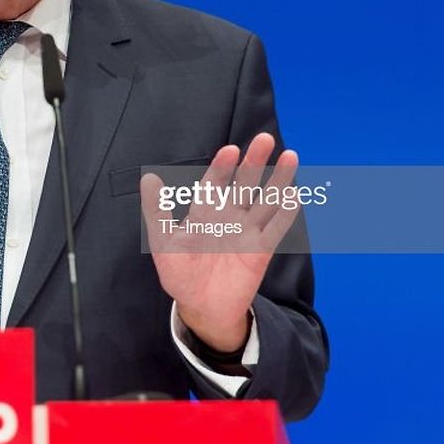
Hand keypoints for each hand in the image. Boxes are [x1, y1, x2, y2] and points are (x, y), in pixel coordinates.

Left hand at [142, 132, 298, 351]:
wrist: (199, 306)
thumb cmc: (179, 272)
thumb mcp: (163, 242)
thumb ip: (157, 211)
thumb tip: (148, 178)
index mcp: (205, 210)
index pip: (216, 181)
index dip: (222, 166)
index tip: (230, 150)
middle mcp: (229, 216)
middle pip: (245, 183)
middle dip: (255, 161)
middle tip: (265, 137)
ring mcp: (247, 231)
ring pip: (266, 201)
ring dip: (278, 180)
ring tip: (291, 156)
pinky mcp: (261, 250)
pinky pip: (275, 229)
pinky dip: (285, 213)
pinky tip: (294, 195)